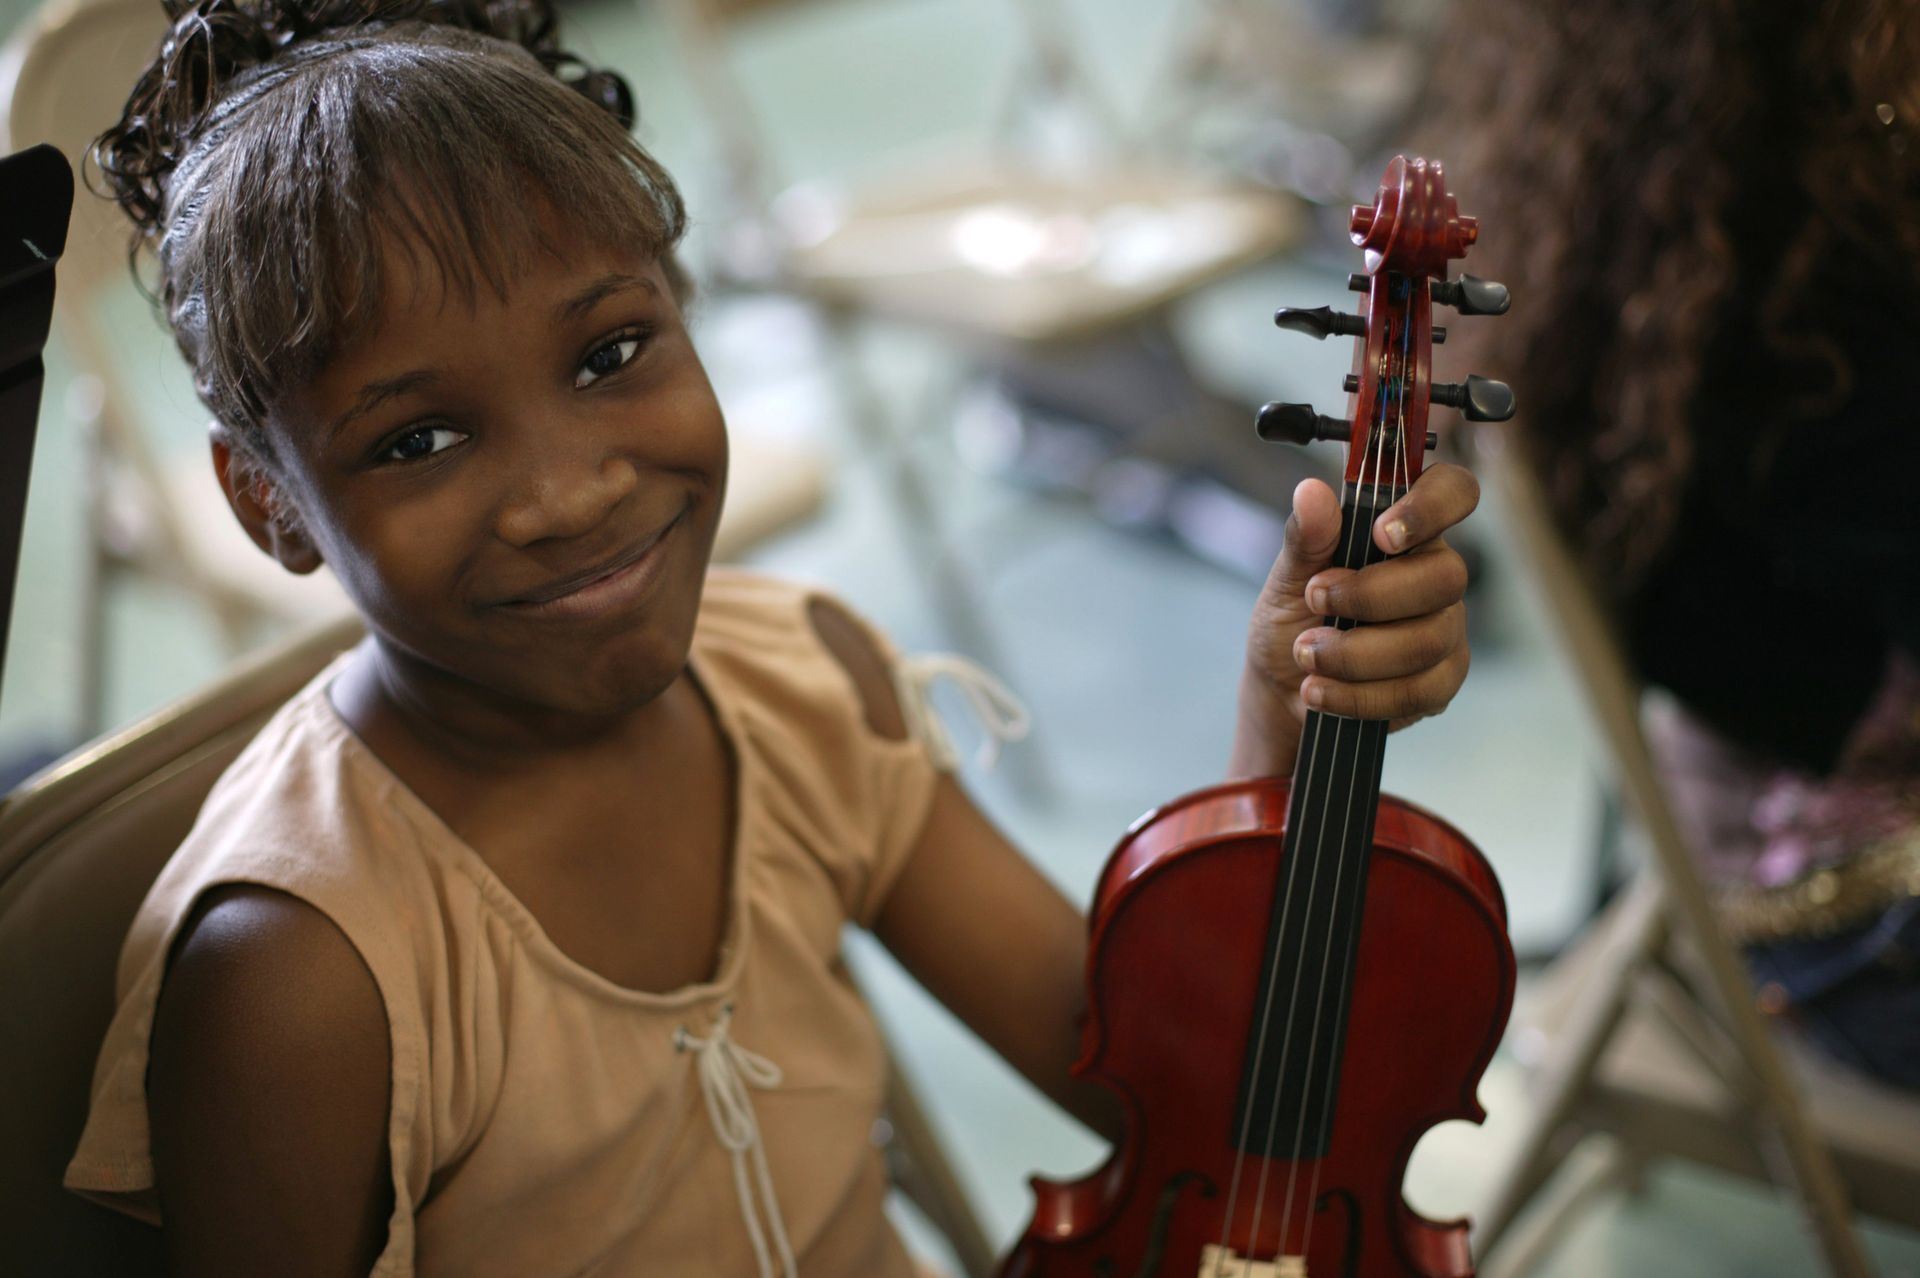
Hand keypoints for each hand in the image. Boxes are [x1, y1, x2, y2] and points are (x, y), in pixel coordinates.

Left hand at [1228, 464, 1478, 777]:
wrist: (1283, 687)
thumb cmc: (1294, 618)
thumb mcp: (1287, 576)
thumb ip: (1306, 537)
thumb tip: (1311, 492)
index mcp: (1406, 530)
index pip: (1453, 492)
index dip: (1431, 506)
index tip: (1381, 534)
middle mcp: (1435, 574)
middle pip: (1446, 577)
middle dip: (1371, 596)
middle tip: (1314, 601)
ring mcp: (1445, 629)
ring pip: (1428, 640)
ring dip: (1354, 653)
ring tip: (1305, 654)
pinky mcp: (1440, 682)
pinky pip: (1418, 691)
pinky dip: (1358, 694)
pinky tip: (1320, 690)